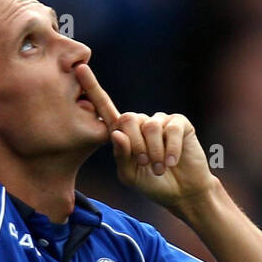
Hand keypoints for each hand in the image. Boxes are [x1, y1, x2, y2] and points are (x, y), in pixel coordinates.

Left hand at [75, 63, 216, 210]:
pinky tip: (172, 162)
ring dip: (153, 152)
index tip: (79, 69)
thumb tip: (116, 133)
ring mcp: (160, 121)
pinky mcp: (179, 123)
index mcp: (124, 133)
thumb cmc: (152, 184)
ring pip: (149, 127)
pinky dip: (170, 149)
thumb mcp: (129, 175)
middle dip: (135, 145)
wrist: (182, 192)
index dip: (92, 88)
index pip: (104, 109)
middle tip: (143, 163)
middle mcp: (140, 122)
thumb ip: (121, 156)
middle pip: (127, 119)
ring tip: (159, 168)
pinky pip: (170, 130)